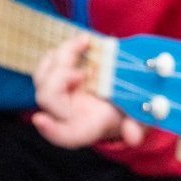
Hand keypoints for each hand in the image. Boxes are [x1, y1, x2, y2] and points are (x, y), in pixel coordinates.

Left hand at [31, 37, 146, 148]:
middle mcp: (68, 113)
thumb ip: (137, 127)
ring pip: (43, 77)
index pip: (64, 136)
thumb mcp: (140, 117)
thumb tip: (133, 137)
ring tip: (84, 43)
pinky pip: (48, 61)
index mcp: (87, 127)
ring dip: (62, 57)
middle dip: (60, 79)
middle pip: (47, 99)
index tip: (40, 119)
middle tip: (82, 73)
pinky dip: (63, 49)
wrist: (128, 90)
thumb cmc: (132, 108)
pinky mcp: (58, 76)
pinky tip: (83, 42)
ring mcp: (60, 94)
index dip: (51, 131)